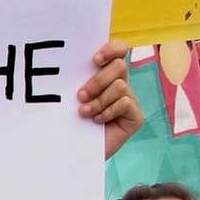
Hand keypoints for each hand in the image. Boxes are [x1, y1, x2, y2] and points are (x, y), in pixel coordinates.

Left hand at [78, 40, 144, 158]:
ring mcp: (130, 100)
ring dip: (98, 100)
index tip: (95, 60)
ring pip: (120, 86)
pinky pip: (125, 104)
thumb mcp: (70, 96)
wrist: (74, 150)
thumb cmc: (70, 120)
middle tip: (80, 95)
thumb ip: (75, 78)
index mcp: (105, 73)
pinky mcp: (136, 116)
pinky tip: (97, 121)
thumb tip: (63, 61)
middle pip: (119, 66)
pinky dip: (108, 112)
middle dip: (97, 80)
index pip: (119, 50)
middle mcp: (121, 83)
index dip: (112, 49)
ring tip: (84, 112)